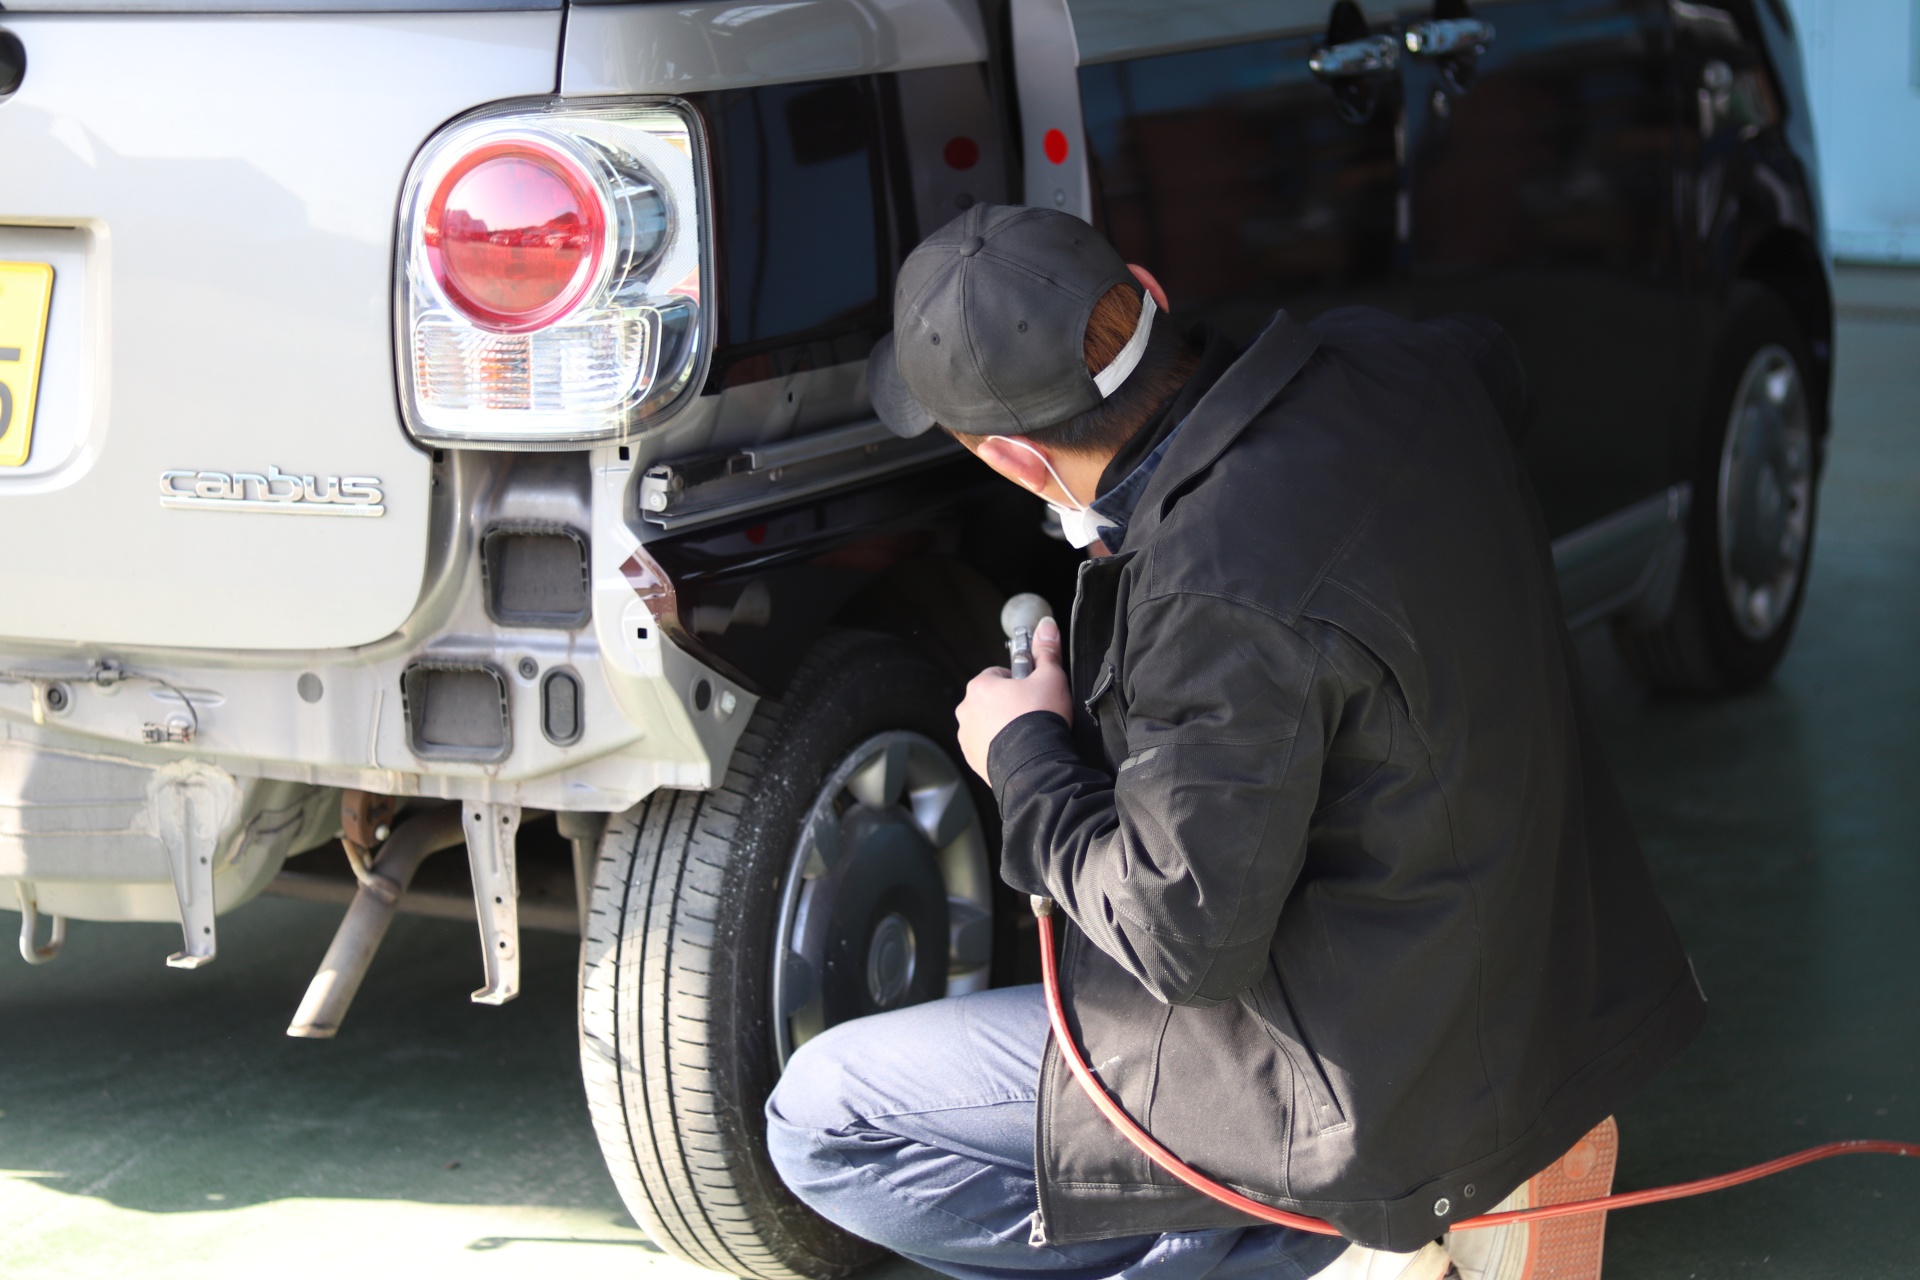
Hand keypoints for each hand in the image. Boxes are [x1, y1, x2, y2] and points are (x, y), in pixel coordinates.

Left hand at [957, 617, 1071, 780]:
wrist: (1036, 765)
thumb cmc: (1040, 719)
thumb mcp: (1050, 678)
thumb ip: (1047, 651)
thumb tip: (1047, 625)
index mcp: (980, 686)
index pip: (999, 674)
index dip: (1019, 682)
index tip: (1032, 693)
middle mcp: (966, 710)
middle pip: (991, 699)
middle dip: (1009, 705)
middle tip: (1032, 714)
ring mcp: (967, 736)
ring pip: (986, 723)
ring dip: (1002, 726)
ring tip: (1026, 733)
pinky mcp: (972, 758)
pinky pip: (984, 745)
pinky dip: (998, 746)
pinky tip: (1018, 749)